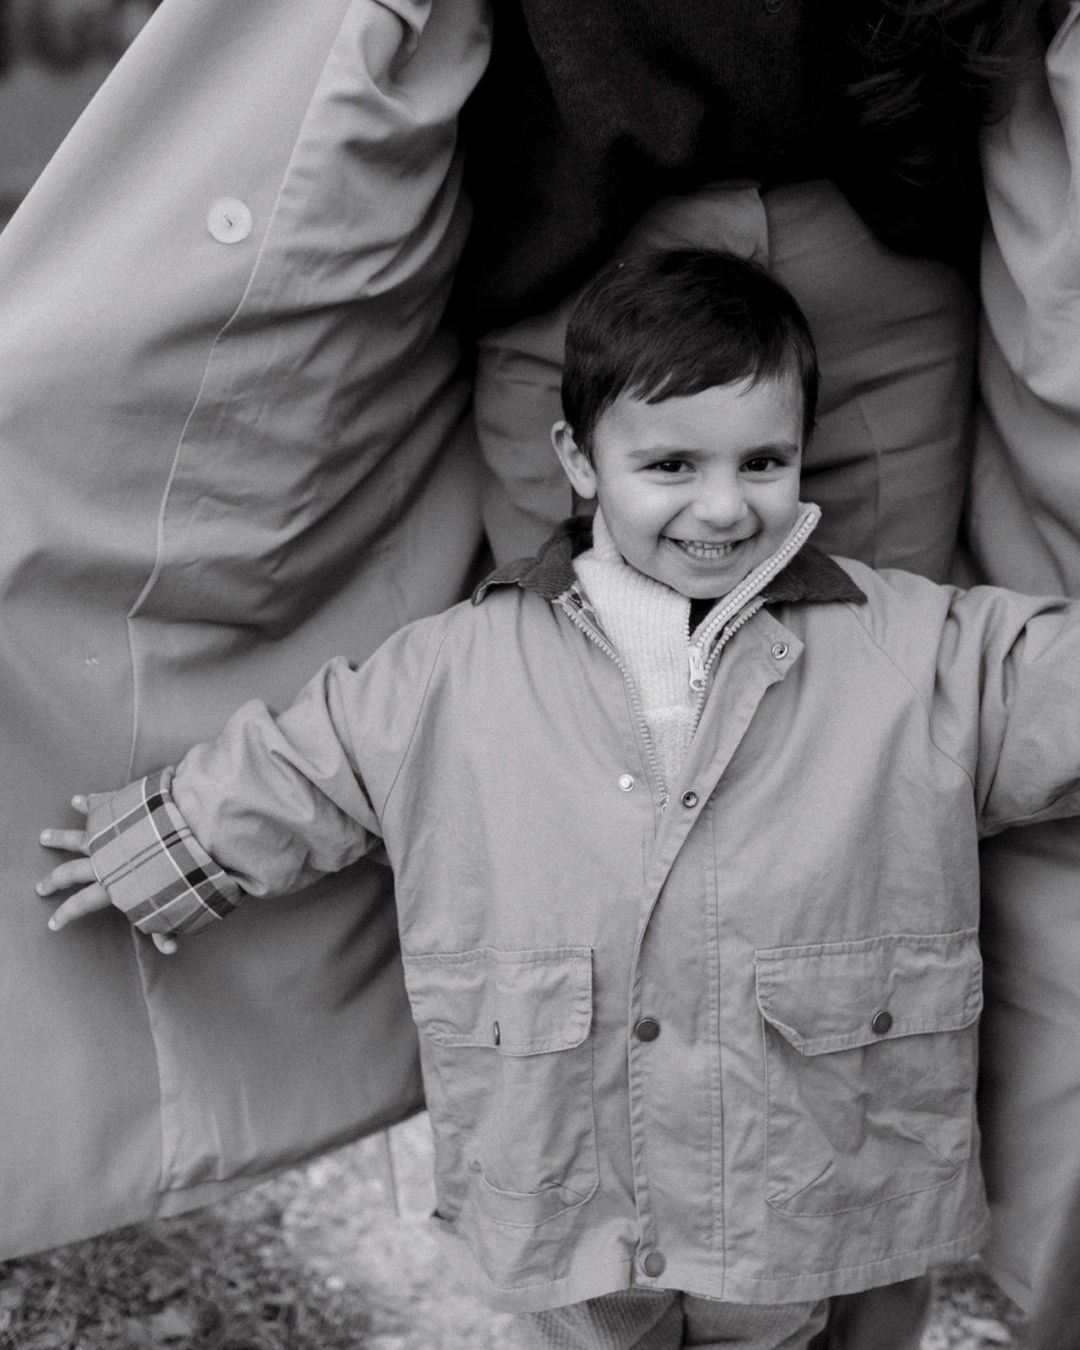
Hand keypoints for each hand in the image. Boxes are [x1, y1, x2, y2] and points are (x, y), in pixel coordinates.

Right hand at [37, 796, 176, 954]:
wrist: (188, 832)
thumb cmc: (180, 872)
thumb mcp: (172, 905)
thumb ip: (167, 926)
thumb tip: (170, 951)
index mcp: (114, 885)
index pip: (83, 904)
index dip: (67, 914)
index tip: (52, 923)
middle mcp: (106, 861)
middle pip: (71, 872)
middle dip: (55, 880)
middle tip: (40, 887)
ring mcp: (111, 835)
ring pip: (78, 837)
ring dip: (60, 838)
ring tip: (43, 836)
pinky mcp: (123, 814)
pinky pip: (101, 806)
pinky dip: (89, 802)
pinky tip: (78, 800)